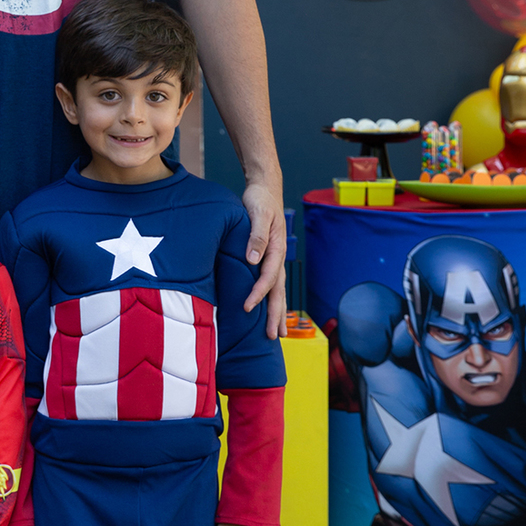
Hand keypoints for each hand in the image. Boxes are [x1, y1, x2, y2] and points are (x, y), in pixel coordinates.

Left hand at [242, 178, 286, 337]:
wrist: (266, 188)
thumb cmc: (260, 200)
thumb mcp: (257, 213)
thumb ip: (255, 236)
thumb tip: (253, 260)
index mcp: (276, 248)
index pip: (268, 277)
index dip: (258, 294)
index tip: (246, 307)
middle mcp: (278, 257)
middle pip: (278, 291)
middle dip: (275, 314)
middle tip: (272, 337)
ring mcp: (275, 258)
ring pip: (278, 290)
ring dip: (277, 312)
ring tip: (277, 334)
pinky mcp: (269, 257)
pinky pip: (272, 283)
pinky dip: (272, 299)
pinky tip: (268, 311)